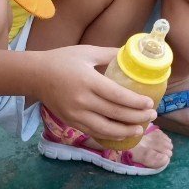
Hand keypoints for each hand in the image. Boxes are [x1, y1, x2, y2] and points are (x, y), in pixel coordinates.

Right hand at [36, 46, 155, 141]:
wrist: (35, 75)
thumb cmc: (62, 60)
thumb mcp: (87, 52)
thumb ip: (110, 54)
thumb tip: (133, 54)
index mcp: (88, 81)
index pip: (117, 95)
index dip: (136, 102)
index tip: (150, 103)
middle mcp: (82, 100)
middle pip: (115, 114)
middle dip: (137, 117)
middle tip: (152, 116)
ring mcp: (75, 114)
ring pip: (105, 128)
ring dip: (125, 131)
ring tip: (140, 129)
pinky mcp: (71, 122)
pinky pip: (93, 132)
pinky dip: (109, 136)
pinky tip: (121, 135)